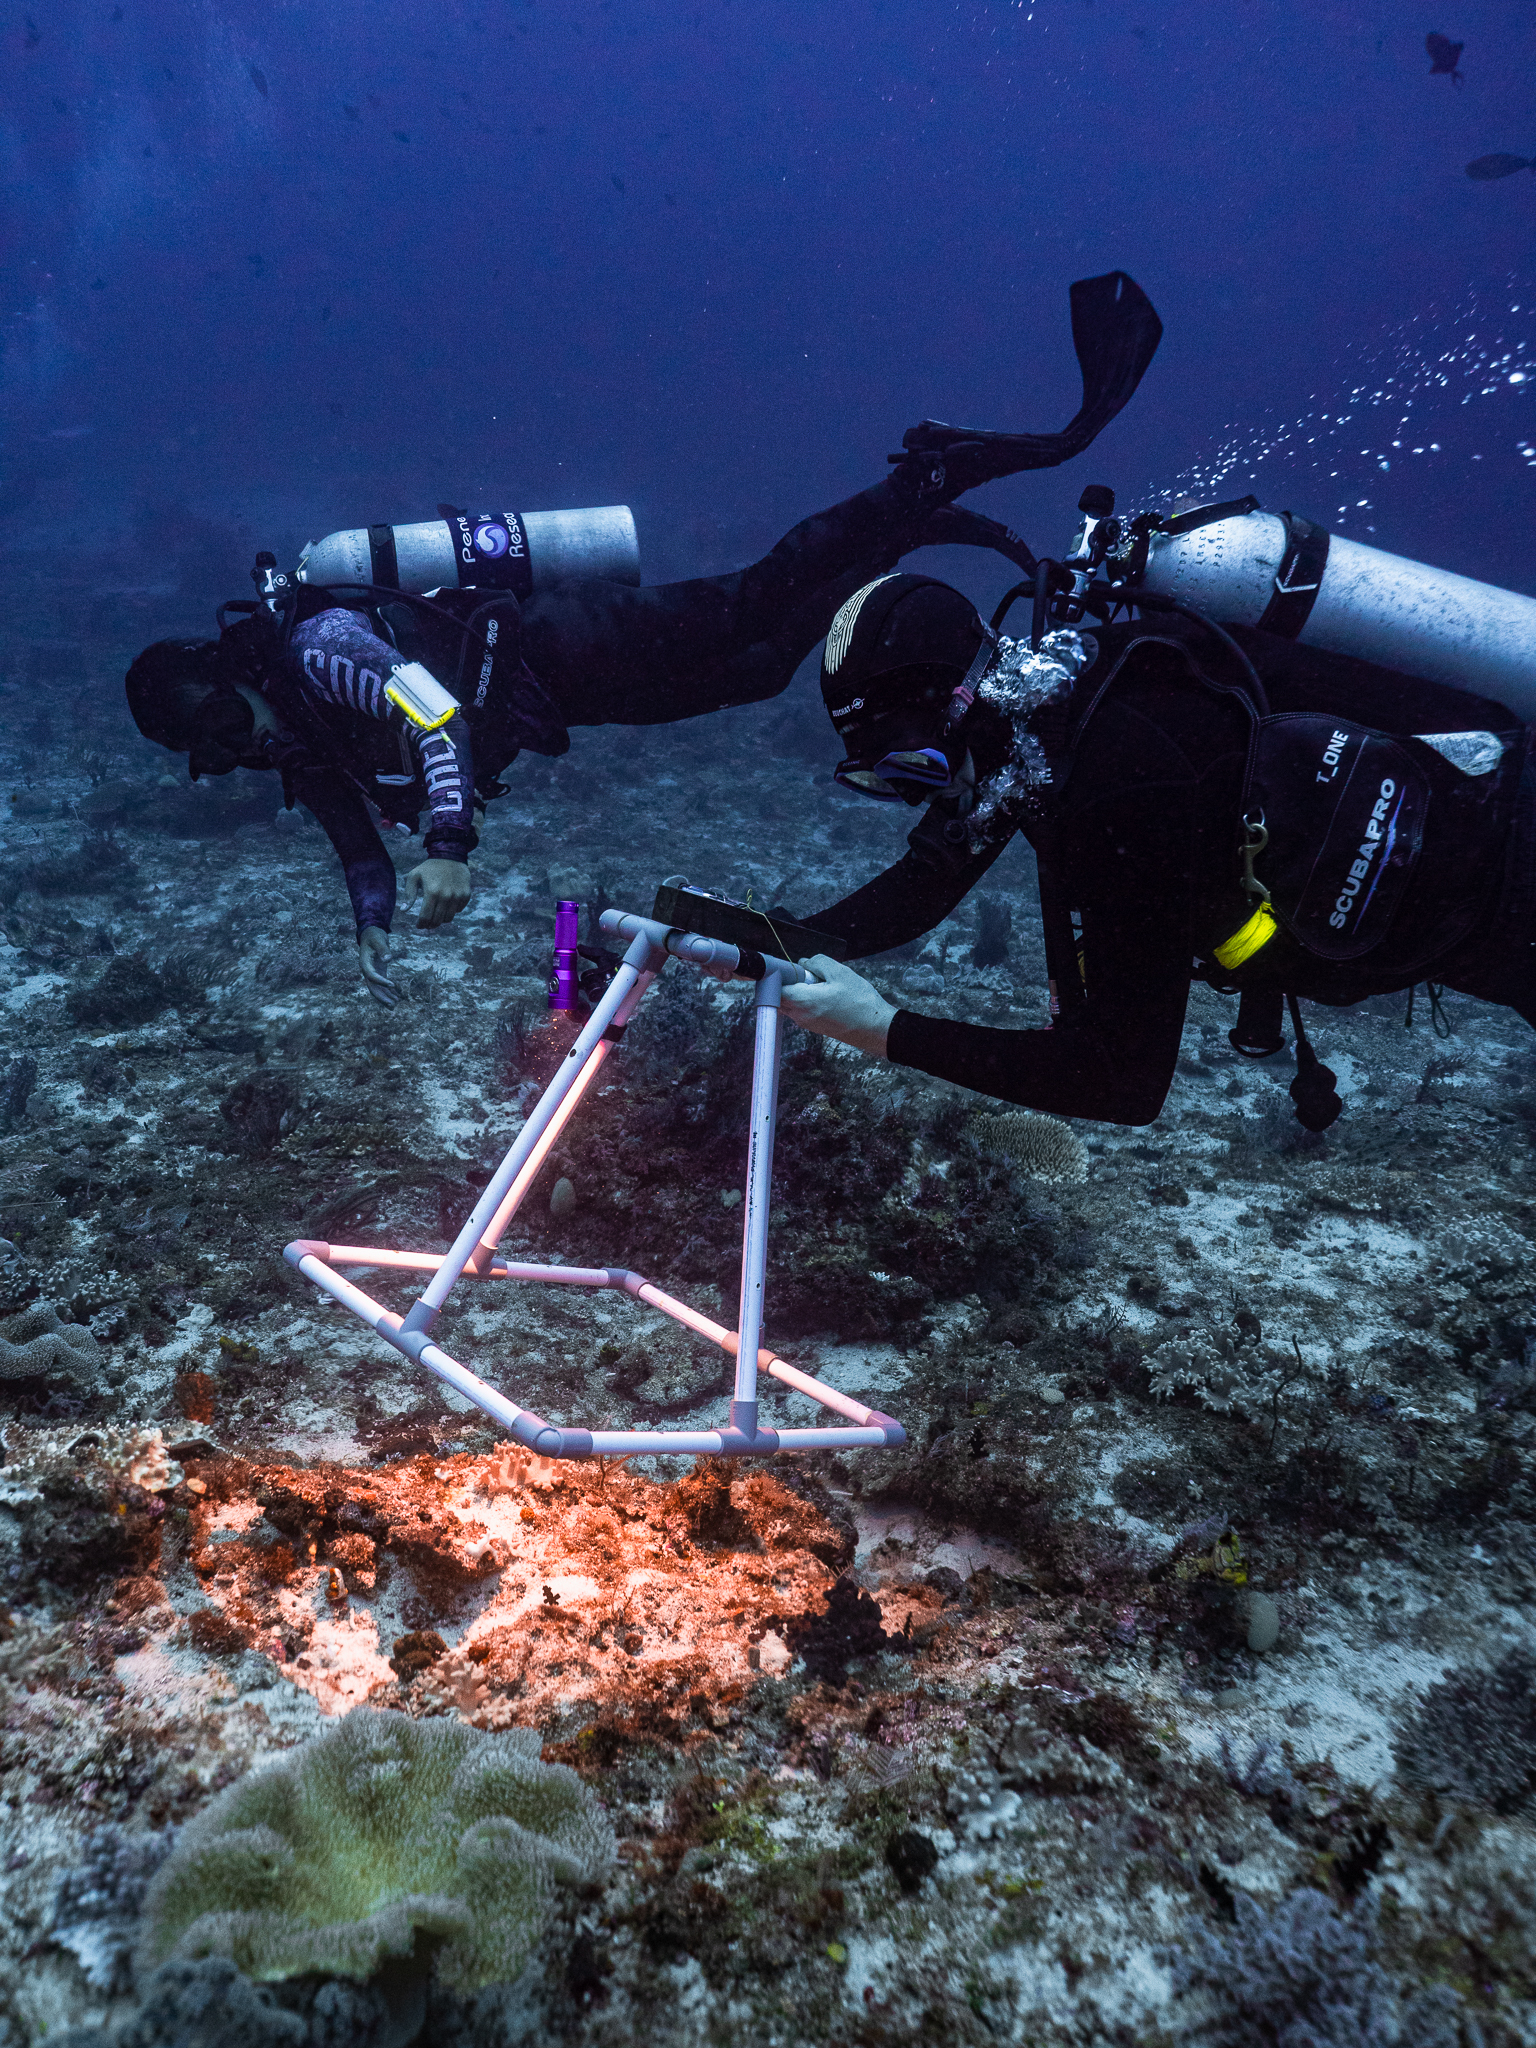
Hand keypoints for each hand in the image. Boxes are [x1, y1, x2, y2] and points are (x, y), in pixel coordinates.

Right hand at [358, 926, 397, 1007]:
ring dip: (385, 997)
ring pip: (377, 988)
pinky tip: (397, 998)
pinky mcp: (379, 971)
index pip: (371, 975)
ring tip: (395, 1005)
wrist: (370, 933)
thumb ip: (383, 949)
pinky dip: (388, 991)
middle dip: (382, 997)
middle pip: (372, 987)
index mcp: (365, 963)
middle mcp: (367, 970)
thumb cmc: (374, 935)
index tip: (392, 984)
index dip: (381, 981)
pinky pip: (382, 984)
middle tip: (392, 1005)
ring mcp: (373, 972)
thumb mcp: (379, 940)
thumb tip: (387, 959)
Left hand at [405, 859, 470, 928]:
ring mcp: (457, 896)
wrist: (450, 855)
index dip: (421, 924)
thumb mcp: (414, 876)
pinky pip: (458, 910)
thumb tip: (404, 910)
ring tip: (436, 915)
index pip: (425, 917)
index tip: (419, 926)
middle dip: (430, 925)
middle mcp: (446, 896)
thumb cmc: (429, 867)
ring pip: (449, 918)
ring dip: (441, 919)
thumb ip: (409, 894)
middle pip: (437, 920)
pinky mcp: (466, 894)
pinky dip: (452, 911)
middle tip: (427, 924)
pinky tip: (446, 905)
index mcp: (431, 892)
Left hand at [779, 954, 895, 1057]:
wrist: (875, 1029)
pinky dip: (807, 1000)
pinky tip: (827, 995)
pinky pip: (801, 1010)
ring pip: (791, 1003)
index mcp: (803, 1001)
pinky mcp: (815, 1026)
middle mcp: (800, 1015)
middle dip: (789, 982)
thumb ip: (817, 963)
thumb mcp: (840, 972)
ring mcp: (807, 1023)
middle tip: (809, 974)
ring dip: (799, 991)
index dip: (779, 974)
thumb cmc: (860, 1001)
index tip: (791, 967)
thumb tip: (803, 963)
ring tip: (822, 985)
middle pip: (781, 996)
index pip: (775, 988)